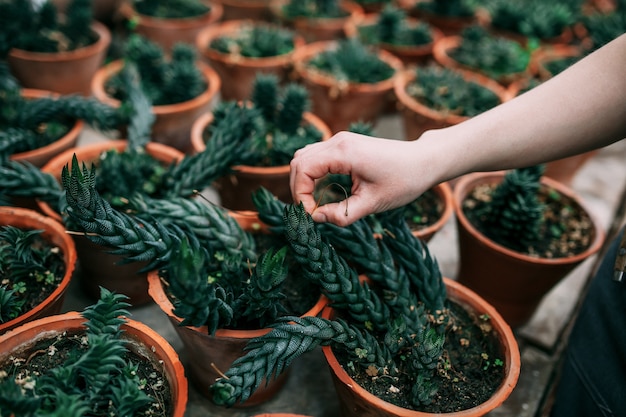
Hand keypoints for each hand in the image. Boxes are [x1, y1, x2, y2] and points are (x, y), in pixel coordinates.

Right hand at [290, 131, 426, 224]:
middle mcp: (339, 141)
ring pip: (305, 156)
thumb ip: (342, 214)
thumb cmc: (404, 181)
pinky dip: (313, 172)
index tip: (312, 215)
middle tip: (310, 212)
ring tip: (314, 202)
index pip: (303, 169)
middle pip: (299, 161)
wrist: (425, 161)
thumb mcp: (372, 203)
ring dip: (304, 179)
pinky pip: (317, 155)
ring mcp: (341, 141)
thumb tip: (317, 218)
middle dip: (299, 188)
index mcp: (343, 152)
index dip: (301, 194)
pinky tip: (323, 190)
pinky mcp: (346, 145)